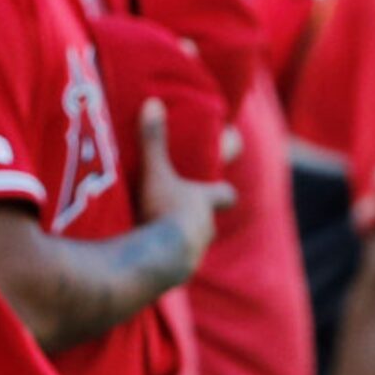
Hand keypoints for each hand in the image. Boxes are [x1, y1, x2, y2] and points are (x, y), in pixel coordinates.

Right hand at [138, 100, 234, 276]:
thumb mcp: (155, 172)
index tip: (223, 187)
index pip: (225, 193)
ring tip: (158, 235)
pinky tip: (148, 256)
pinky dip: (165, 257)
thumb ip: (153, 140)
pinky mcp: (176, 272)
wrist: (160, 259)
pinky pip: (174, 262)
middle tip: (183, 212)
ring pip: (192, 242)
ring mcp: (193, 252)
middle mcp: (204, 227)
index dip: (223, 190)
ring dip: (180, 237)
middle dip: (199, 216)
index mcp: (204, 201)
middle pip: (209, 220)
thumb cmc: (164, 211)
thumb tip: (153, 102)